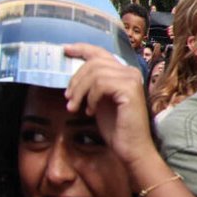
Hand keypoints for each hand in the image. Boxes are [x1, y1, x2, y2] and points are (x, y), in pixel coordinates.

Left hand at [64, 44, 154, 167]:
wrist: (131, 147)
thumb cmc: (116, 127)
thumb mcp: (99, 101)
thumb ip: (93, 85)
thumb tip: (73, 75)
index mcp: (124, 72)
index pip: (101, 53)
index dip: (82, 49)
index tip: (65, 50)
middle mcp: (131, 72)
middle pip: (94, 62)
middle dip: (75, 79)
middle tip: (68, 98)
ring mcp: (132, 79)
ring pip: (95, 73)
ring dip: (79, 91)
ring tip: (75, 107)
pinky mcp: (130, 90)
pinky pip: (101, 84)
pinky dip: (90, 98)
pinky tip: (90, 111)